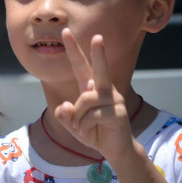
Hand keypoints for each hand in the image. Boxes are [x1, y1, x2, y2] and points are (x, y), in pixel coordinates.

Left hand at [54, 28, 133, 162]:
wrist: (115, 150)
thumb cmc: (93, 132)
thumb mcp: (71, 124)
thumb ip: (64, 115)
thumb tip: (66, 106)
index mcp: (90, 88)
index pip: (80, 66)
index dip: (73, 49)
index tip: (66, 32)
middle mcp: (103, 90)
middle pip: (98, 69)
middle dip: (99, 53)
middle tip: (98, 36)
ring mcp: (113, 100)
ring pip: (85, 100)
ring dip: (78, 118)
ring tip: (84, 127)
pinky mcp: (118, 112)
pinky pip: (91, 115)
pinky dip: (85, 126)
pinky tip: (91, 132)